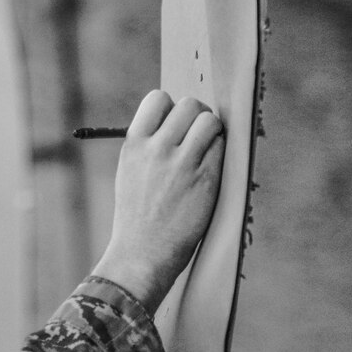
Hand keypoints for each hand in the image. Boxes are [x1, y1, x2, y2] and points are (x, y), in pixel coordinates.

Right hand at [91, 90, 225, 313]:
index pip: (157, 99)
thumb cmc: (137, 214)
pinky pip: (221, 148)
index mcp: (133, 144)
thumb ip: (149, 145)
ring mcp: (182, 163)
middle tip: (197, 135)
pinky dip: (220, 153)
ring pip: (209, 121)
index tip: (175, 124)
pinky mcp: (206, 178)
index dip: (171, 107)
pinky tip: (211, 169)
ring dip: (212, 131)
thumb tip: (179, 121)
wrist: (142, 252)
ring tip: (206, 150)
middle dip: (196, 116)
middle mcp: (156, 148)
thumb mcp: (129, 171)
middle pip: (188, 105)